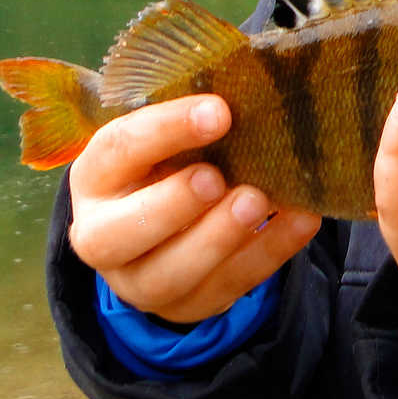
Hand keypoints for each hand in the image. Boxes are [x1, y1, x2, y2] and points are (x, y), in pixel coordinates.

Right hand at [68, 94, 320, 322]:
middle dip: (174, 204)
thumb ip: (195, 127)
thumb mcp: (167, 144)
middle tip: (217, 177)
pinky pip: (231, 285)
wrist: (168, 234)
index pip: (119, 150)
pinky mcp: (190, 306)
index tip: (218, 111)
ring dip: (219, 237)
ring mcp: (144, 282)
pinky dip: (271, 250)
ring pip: (172, 274)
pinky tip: (302, 218)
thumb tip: (252, 92)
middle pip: (121, 232)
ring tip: (258, 201)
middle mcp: (103, 236)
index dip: (165, 130)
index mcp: (96, 179)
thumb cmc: (171, 168)